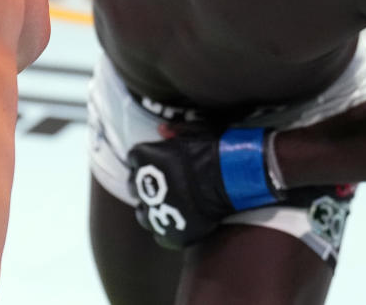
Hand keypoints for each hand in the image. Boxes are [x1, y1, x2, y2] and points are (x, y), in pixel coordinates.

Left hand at [126, 127, 278, 249]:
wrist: (230, 178)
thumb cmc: (213, 150)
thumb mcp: (193, 131)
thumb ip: (174, 131)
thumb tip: (161, 130)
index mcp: (143, 156)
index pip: (134, 159)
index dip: (147, 162)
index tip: (159, 164)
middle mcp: (142, 185)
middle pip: (134, 186)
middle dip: (146, 186)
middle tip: (164, 186)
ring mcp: (154, 212)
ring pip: (142, 214)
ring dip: (152, 210)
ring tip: (169, 208)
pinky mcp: (169, 233)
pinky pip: (160, 236)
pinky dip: (168, 230)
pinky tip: (179, 224)